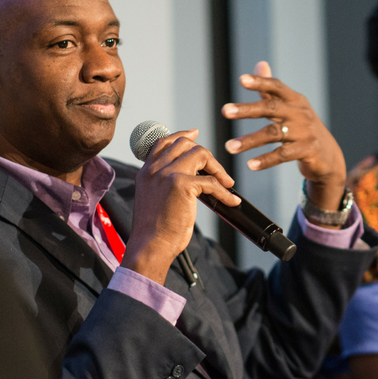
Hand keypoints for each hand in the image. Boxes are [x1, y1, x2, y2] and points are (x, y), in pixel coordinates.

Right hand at [121, 129, 239, 283]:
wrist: (150, 245)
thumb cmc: (155, 230)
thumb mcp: (154, 199)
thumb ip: (164, 184)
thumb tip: (190, 178)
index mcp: (147, 171)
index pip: (164, 142)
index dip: (182, 135)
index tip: (196, 133)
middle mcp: (154, 169)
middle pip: (185, 144)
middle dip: (206, 154)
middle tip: (217, 172)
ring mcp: (167, 174)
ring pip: (200, 154)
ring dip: (217, 168)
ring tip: (225, 184)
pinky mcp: (181, 185)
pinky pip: (212, 182)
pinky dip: (225, 192)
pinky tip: (230, 201)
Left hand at [222, 61, 347, 216]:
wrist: (328, 156)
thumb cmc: (303, 129)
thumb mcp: (291, 108)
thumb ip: (272, 90)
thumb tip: (260, 63)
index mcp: (295, 100)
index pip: (276, 87)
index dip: (260, 82)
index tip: (241, 80)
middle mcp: (301, 113)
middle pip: (271, 108)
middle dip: (247, 109)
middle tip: (225, 111)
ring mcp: (305, 132)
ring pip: (273, 133)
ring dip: (249, 140)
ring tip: (229, 147)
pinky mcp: (308, 150)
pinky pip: (283, 154)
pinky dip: (266, 160)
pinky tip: (250, 165)